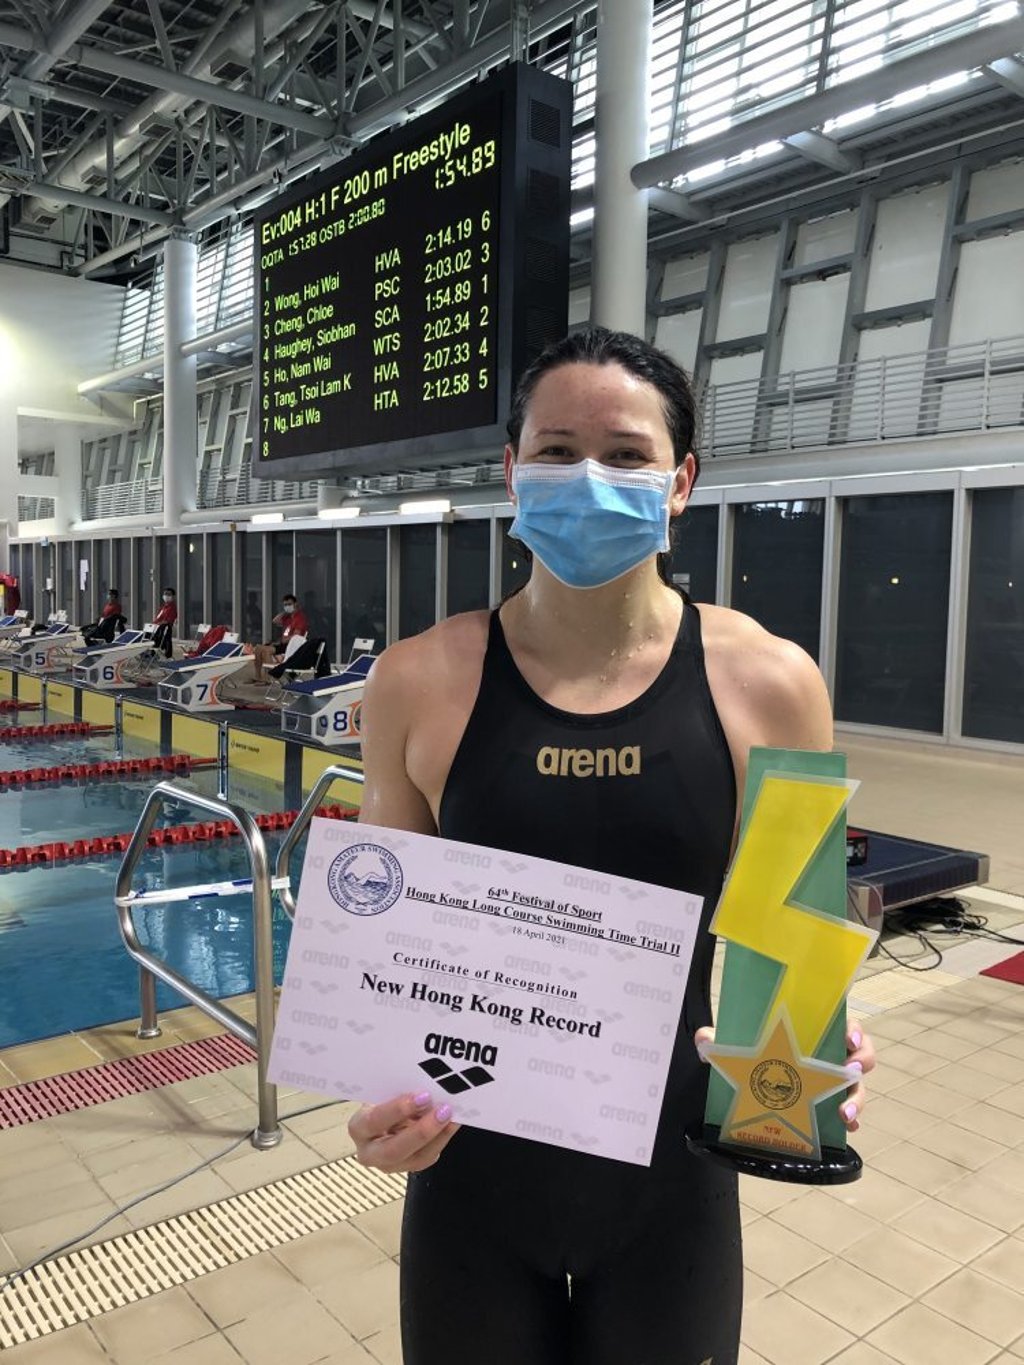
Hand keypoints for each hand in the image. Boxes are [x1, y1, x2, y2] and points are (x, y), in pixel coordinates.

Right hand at [348, 1091, 459, 1172]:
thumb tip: (423, 1087)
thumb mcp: (382, 1093)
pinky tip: (452, 1124)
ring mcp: (390, 1164)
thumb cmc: (381, 1100)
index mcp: (359, 1128)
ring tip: (452, 1116)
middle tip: (442, 1111)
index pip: (374, 1121)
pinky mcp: (409, 1167)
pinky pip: (428, 1158)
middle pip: (394, 1150)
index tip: (421, 1096)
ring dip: (437, 1136)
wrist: (385, 1117)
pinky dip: (442, 1139)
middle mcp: (370, 1152)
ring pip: (415, 1158)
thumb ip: (397, 1093)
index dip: (397, 1109)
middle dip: (421, 1131)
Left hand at [694, 1022, 874, 1132]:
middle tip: (849, 1070)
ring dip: (857, 1099)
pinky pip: (849, 1114)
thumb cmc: (748, 1054)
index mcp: (811, 1033)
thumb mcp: (732, 1045)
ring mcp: (831, 1083)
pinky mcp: (828, 1107)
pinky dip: (851, 1121)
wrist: (746, 1085)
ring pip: (857, 1088)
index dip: (853, 1029)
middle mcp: (827, 1056)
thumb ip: (715, 1039)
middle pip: (859, 1055)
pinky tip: (846, 1129)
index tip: (848, 1037)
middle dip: (861, 1061)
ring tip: (843, 1112)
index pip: (842, 1023)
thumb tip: (704, 1041)